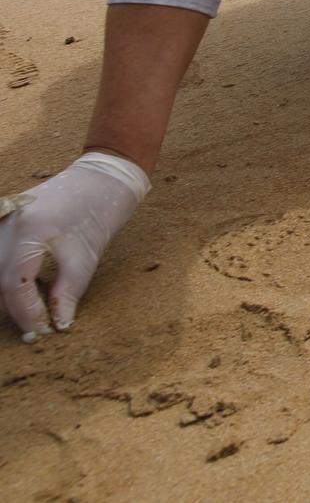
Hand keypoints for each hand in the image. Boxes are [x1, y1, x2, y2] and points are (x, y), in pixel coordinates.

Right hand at [2, 153, 149, 340]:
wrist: (102, 175)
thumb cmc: (100, 211)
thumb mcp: (87, 256)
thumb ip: (68, 292)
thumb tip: (58, 324)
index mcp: (30, 231)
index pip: (14, 284)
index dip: (25, 313)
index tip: (40, 331)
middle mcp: (7, 224)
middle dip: (11, 306)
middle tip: (34, 326)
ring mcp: (2, 218)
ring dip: (6, 291)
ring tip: (29, 309)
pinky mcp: (3, 218)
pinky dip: (5, 273)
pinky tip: (21, 288)